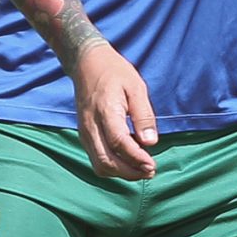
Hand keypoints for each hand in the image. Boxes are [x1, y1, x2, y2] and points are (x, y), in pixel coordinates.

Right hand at [72, 40, 157, 180]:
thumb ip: (143, 115)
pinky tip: (128, 160)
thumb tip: (150, 142)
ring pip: (99, 165)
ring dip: (121, 173)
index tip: (152, 165)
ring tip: (142, 169)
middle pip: (107, 161)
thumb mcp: (136, 87)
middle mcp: (90, 126)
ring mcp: (84, 132)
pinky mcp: (84, 135)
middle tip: (150, 171)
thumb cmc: (115, 73)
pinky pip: (96, 159)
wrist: (87, 64)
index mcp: (105, 111)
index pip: (119, 143)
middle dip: (130, 172)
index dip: (136, 159)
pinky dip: (113, 166)